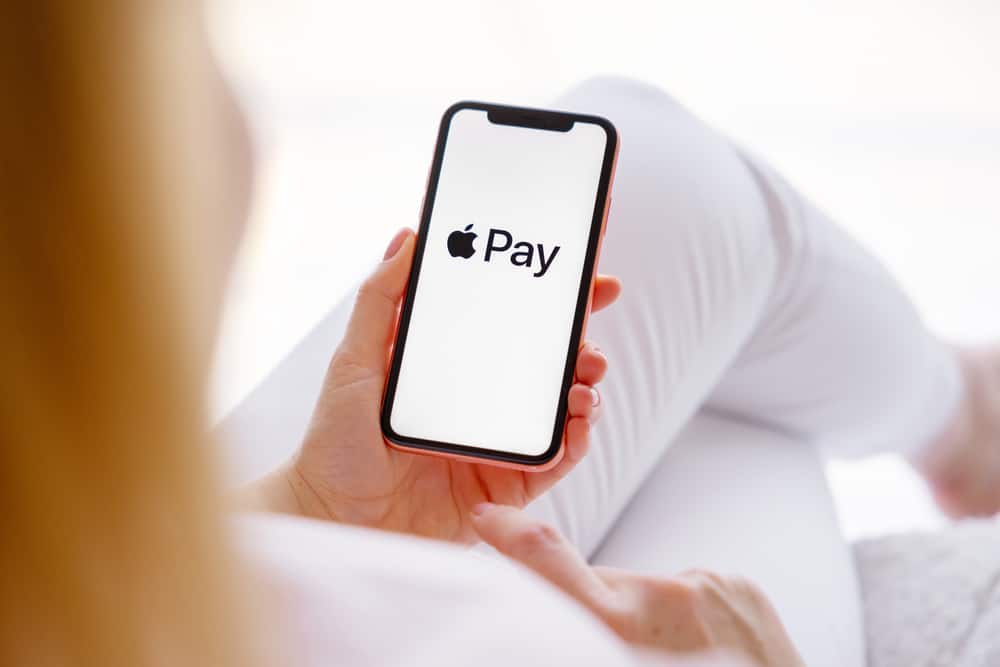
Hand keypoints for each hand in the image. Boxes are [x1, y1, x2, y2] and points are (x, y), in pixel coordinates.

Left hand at [241, 227, 621, 543]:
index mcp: (453, 365)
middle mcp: (483, 399)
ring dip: (587, 379)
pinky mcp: (508, 483)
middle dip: (583, 327)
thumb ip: (380, 299)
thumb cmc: (333, 442)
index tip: (579, 261)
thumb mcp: (353, 359)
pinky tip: (577, 417)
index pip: (510, 319)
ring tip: (586, 371)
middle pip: (548, 356)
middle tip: (601, 301)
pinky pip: (558, 457)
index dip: (548, 291)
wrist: (334, 518)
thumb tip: (408, 236)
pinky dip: (578, 436)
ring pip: (564, 402)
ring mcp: (499, 440)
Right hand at [470, 504, 803, 666]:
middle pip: (605, 584)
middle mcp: (662, 595)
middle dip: (605, 609)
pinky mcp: (738, 582)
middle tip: (626, 650)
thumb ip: (584, 631)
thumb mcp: (614, 663)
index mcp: (621, 626)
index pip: (549, 562)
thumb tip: (563, 614)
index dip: (511, 533)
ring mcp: (706, 584)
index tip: (488, 515)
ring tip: (682, 659)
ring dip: (656, 619)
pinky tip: (713, 651)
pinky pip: (693, 592)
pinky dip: (694, 618)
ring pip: (651, 591)